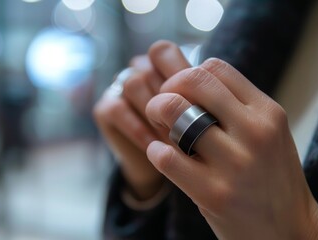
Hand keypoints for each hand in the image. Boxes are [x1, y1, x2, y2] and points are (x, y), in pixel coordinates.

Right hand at [93, 41, 190, 199]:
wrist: (168, 168)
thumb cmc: (190, 137)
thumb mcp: (197, 115)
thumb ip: (199, 98)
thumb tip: (211, 92)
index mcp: (162, 65)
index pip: (164, 52)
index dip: (177, 73)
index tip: (195, 101)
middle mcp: (139, 71)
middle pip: (150, 67)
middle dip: (169, 99)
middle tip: (187, 123)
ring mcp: (121, 87)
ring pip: (134, 84)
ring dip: (154, 112)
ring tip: (172, 136)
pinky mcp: (105, 108)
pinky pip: (117, 108)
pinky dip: (138, 128)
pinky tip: (154, 145)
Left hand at [145, 58, 317, 238]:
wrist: (290, 231)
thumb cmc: (271, 178)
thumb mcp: (267, 133)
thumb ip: (235, 106)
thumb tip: (188, 82)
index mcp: (267, 112)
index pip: (215, 67)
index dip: (188, 75)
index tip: (181, 93)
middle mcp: (255, 132)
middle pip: (193, 81)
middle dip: (167, 88)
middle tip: (163, 106)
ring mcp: (235, 164)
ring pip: (175, 112)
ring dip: (157, 116)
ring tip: (163, 131)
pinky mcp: (214, 194)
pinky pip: (167, 157)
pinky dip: (156, 151)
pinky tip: (162, 155)